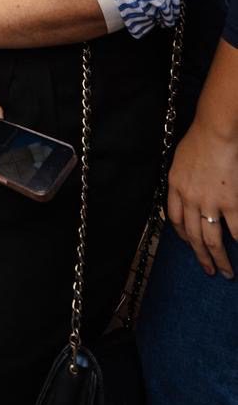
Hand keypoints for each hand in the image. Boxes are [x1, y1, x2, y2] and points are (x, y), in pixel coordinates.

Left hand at [166, 117, 237, 277]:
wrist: (215, 132)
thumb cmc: (200, 139)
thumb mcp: (181, 160)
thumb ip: (182, 178)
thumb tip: (185, 190)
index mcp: (175, 187)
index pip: (174, 219)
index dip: (182, 235)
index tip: (188, 243)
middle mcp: (189, 199)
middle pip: (192, 236)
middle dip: (201, 256)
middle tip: (209, 270)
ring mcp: (209, 203)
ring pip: (211, 240)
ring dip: (219, 259)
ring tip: (226, 272)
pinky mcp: (230, 203)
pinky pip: (235, 230)